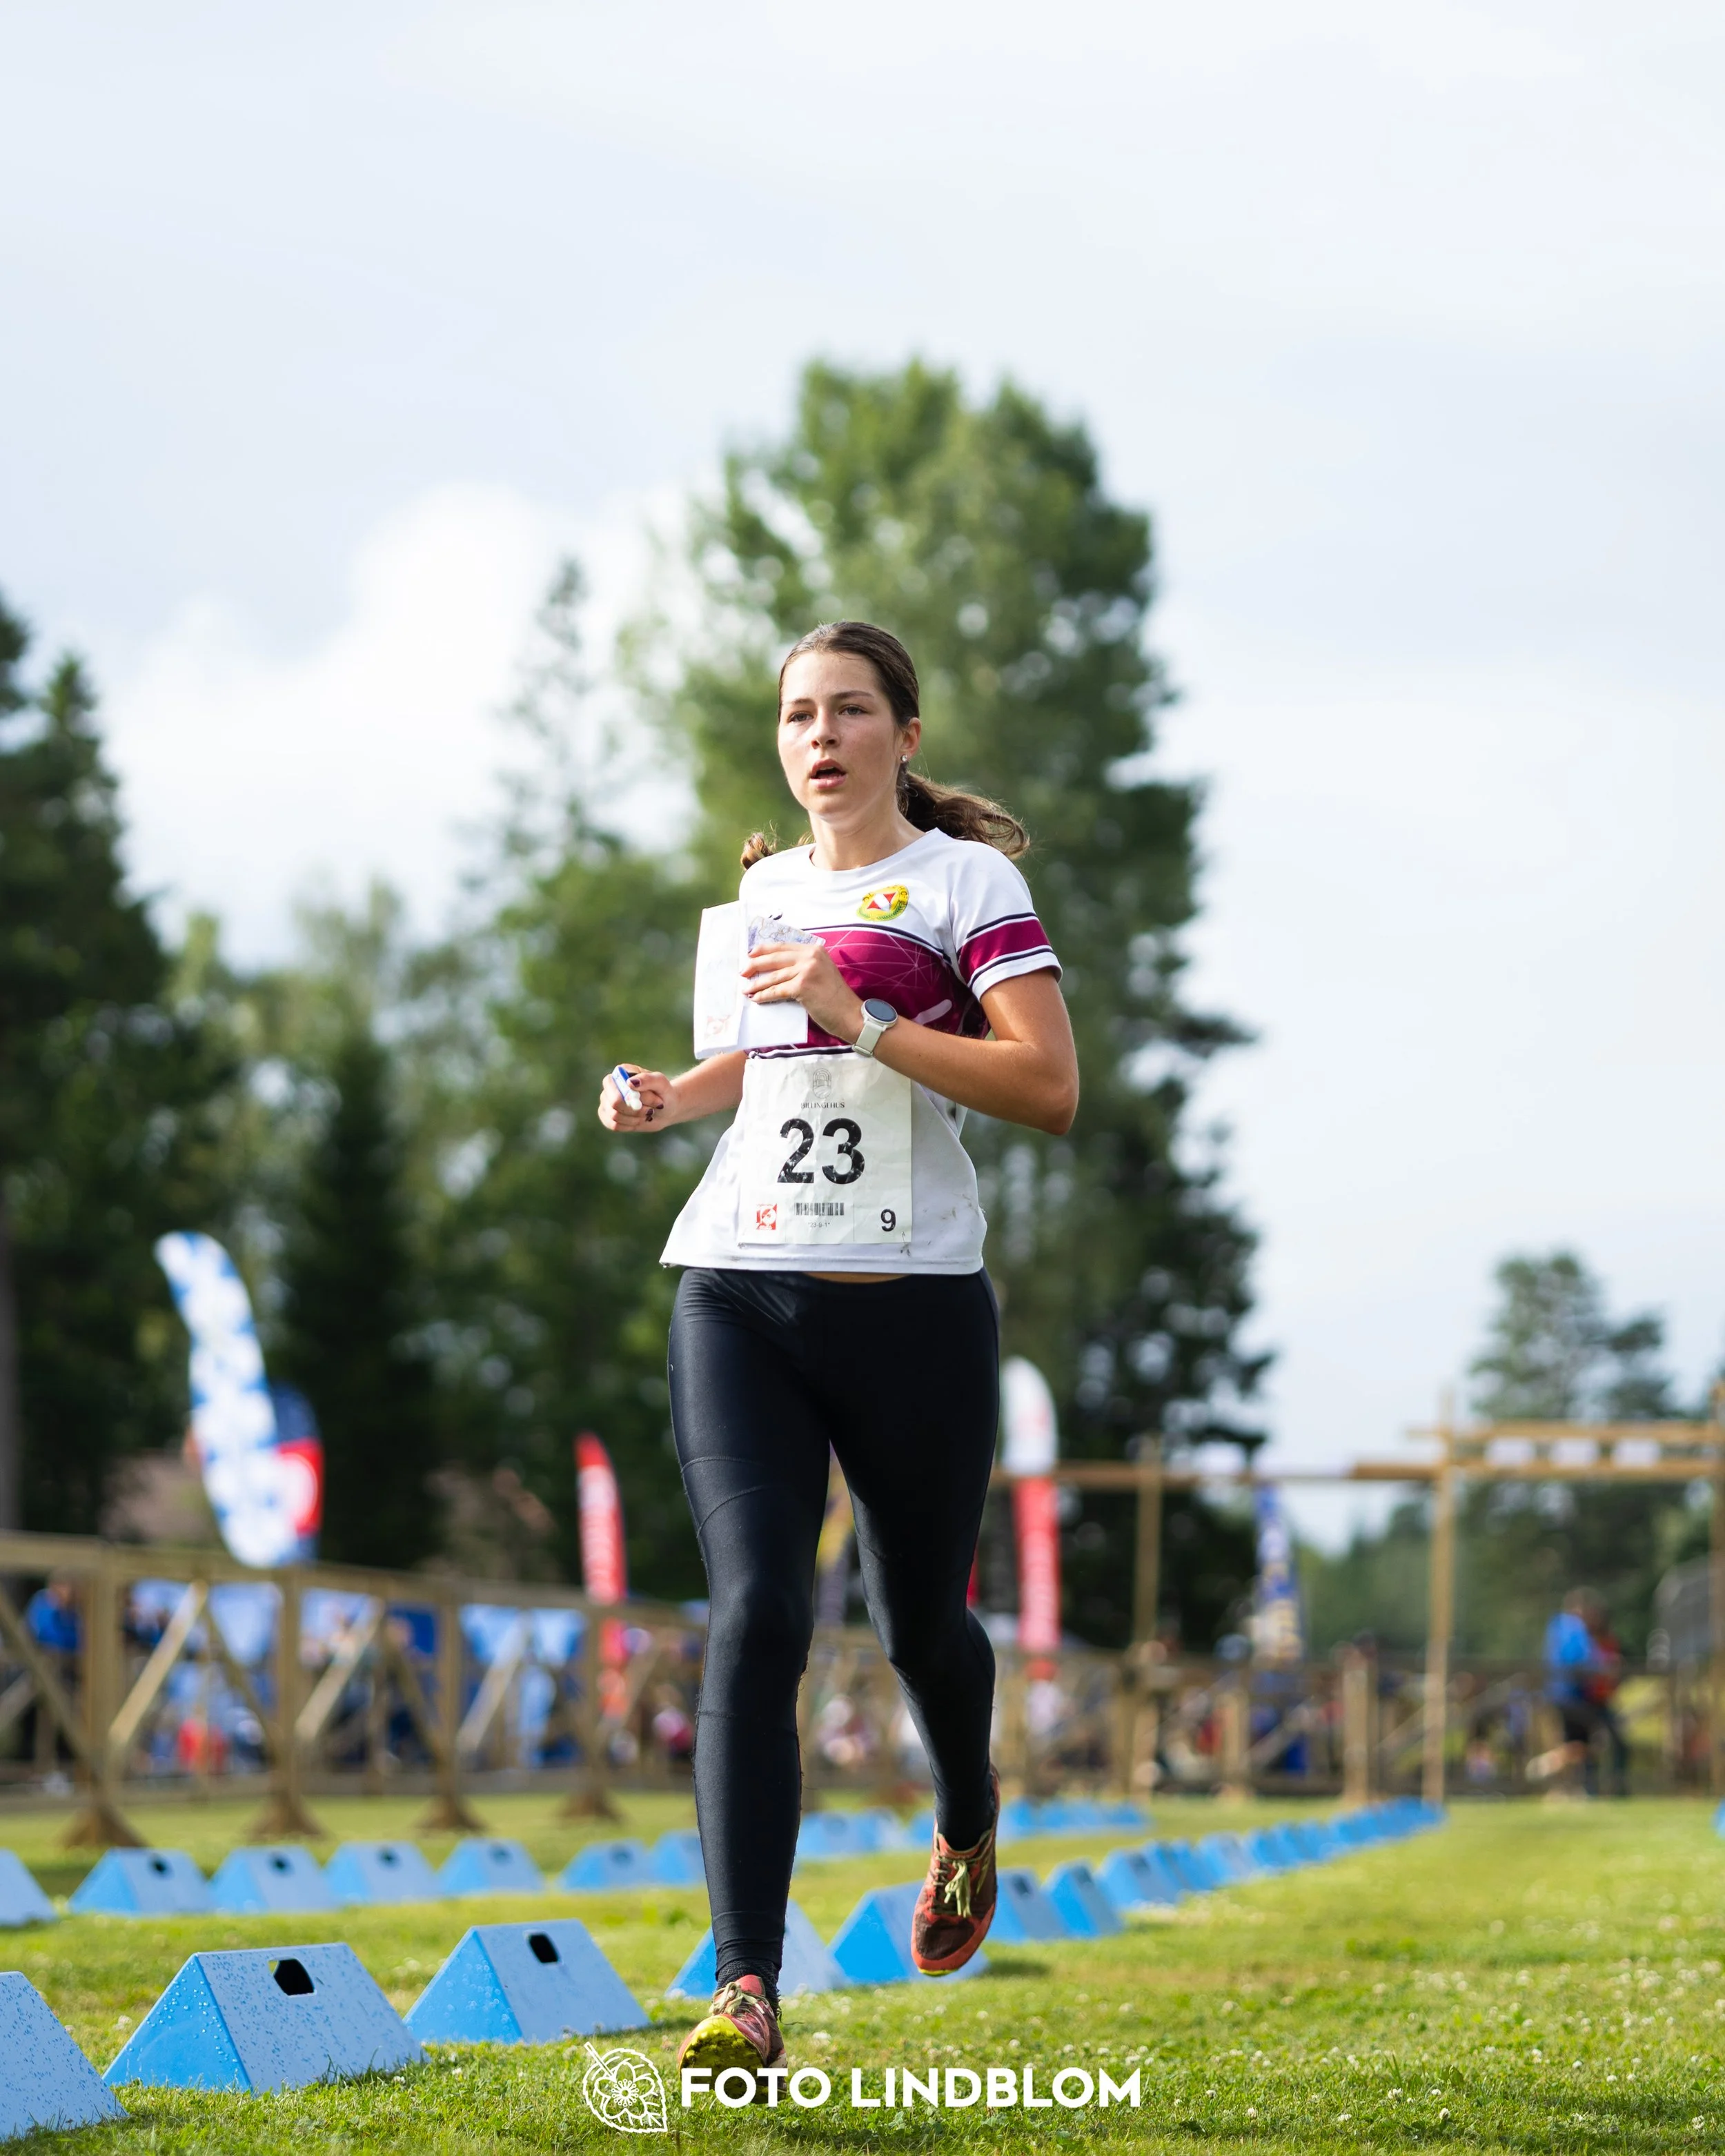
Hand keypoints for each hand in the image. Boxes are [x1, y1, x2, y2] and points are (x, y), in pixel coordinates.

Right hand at [597, 1065, 676, 1131]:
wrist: (666, 1109)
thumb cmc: (664, 1093)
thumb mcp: (662, 1084)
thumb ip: (648, 1080)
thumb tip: (630, 1083)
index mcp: (620, 1072)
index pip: (611, 1084)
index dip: (628, 1095)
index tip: (646, 1100)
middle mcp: (610, 1086)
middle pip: (613, 1103)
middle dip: (635, 1110)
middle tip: (651, 1110)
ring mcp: (607, 1101)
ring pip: (614, 1116)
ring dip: (635, 1118)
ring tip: (646, 1113)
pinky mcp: (608, 1117)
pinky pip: (614, 1125)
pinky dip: (630, 1125)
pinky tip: (638, 1120)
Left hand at [741, 938, 863, 1040]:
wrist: (850, 1014)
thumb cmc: (835, 998)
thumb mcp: (821, 972)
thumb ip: (803, 966)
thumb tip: (776, 970)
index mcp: (815, 950)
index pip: (783, 946)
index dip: (764, 950)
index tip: (750, 954)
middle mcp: (810, 956)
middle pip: (775, 958)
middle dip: (755, 965)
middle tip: (743, 972)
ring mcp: (807, 970)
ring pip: (774, 976)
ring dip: (757, 984)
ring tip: (746, 989)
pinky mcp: (802, 986)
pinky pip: (777, 990)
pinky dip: (764, 995)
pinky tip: (756, 999)